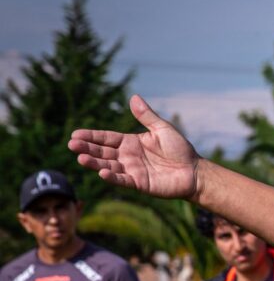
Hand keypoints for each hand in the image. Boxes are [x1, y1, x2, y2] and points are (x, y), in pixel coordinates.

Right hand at [69, 95, 201, 199]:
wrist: (194, 171)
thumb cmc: (180, 150)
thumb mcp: (162, 129)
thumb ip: (146, 116)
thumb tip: (133, 97)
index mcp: (131, 142)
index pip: (107, 138)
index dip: (92, 136)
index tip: (75, 134)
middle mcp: (128, 157)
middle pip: (103, 152)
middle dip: (87, 148)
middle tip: (71, 144)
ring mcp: (132, 170)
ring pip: (108, 166)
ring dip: (94, 162)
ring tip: (80, 158)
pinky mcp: (139, 183)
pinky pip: (122, 180)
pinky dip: (112, 177)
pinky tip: (101, 172)